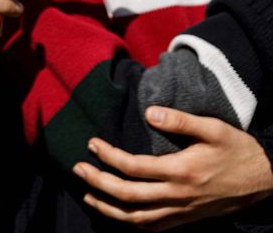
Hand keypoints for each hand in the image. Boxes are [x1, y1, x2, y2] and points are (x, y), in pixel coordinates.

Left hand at [74, 106, 272, 229]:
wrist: (266, 179)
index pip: (132, 167)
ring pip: (137, 218)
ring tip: (88, 195)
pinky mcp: (187, 218)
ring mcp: (182, 210)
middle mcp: (177, 195)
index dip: (107, 156)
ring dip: (108, 208)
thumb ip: (180, 120)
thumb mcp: (214, 128)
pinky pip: (154, 227)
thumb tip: (149, 112)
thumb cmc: (238, 150)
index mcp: (180, 171)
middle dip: (97, 183)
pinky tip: (119, 214)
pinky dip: (132, 223)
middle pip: (127, 196)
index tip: (92, 144)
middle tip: (78, 168)